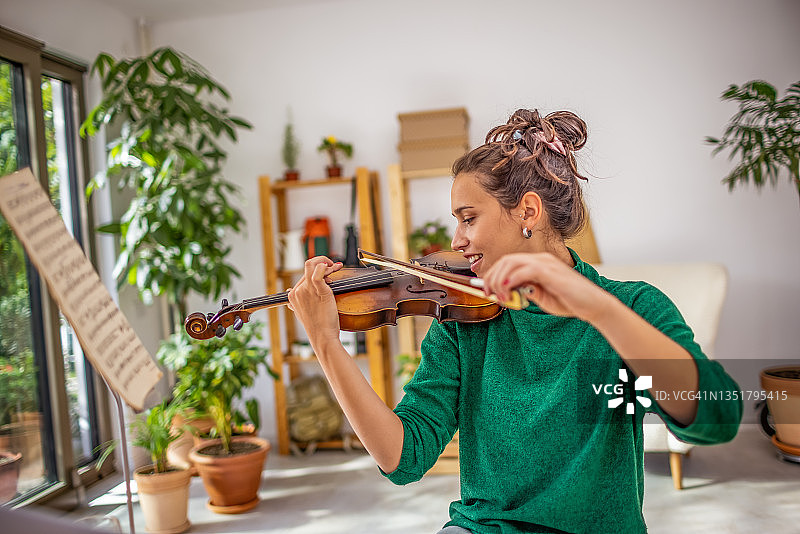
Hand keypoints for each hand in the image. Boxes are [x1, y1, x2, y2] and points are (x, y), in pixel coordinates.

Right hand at [286, 256, 342, 348]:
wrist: (323, 337)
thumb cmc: (317, 327)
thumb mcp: (302, 313)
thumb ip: (296, 303)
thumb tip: (289, 292)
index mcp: (292, 296)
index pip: (303, 275)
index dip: (316, 271)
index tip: (328, 272)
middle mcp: (298, 291)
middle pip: (308, 269)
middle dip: (323, 265)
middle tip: (336, 268)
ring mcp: (307, 290)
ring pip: (312, 265)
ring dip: (325, 262)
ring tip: (336, 267)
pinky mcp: (319, 290)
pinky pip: (318, 271)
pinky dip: (325, 265)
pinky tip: (333, 267)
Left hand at [481, 252, 611, 322]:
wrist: (593, 305)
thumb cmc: (570, 301)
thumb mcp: (541, 297)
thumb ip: (526, 290)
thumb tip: (508, 289)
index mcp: (538, 263)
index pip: (508, 262)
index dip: (493, 274)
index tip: (486, 290)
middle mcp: (541, 259)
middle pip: (506, 260)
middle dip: (492, 277)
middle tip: (488, 294)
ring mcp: (546, 264)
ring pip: (512, 263)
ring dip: (499, 279)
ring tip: (498, 296)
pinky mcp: (551, 272)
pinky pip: (525, 271)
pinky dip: (512, 280)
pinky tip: (508, 292)